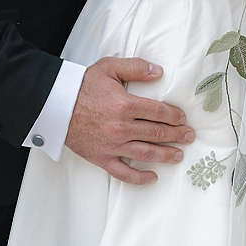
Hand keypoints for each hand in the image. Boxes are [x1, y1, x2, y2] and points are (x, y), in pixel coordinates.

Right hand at [65, 56, 194, 185]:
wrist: (56, 105)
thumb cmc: (83, 86)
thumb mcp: (109, 68)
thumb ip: (135, 67)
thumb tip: (158, 72)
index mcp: (125, 105)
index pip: (158, 112)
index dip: (174, 115)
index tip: (182, 118)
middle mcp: (121, 127)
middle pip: (156, 133)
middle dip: (176, 135)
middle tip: (189, 136)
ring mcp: (113, 145)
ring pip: (146, 153)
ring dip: (165, 155)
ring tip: (178, 155)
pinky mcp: (102, 158)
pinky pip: (124, 173)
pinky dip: (140, 178)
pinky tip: (152, 177)